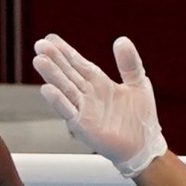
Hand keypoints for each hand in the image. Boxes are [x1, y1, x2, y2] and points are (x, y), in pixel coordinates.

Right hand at [32, 33, 169, 176]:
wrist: (145, 147)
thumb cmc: (141, 119)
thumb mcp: (138, 83)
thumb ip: (129, 63)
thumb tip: (122, 40)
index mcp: (99, 83)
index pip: (78, 63)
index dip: (65, 51)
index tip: (50, 38)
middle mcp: (88, 95)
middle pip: (68, 73)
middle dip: (54, 59)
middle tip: (40, 45)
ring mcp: (84, 110)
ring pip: (65, 89)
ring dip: (52, 76)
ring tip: (40, 60)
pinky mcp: (84, 126)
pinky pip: (69, 112)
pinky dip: (58, 101)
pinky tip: (47, 89)